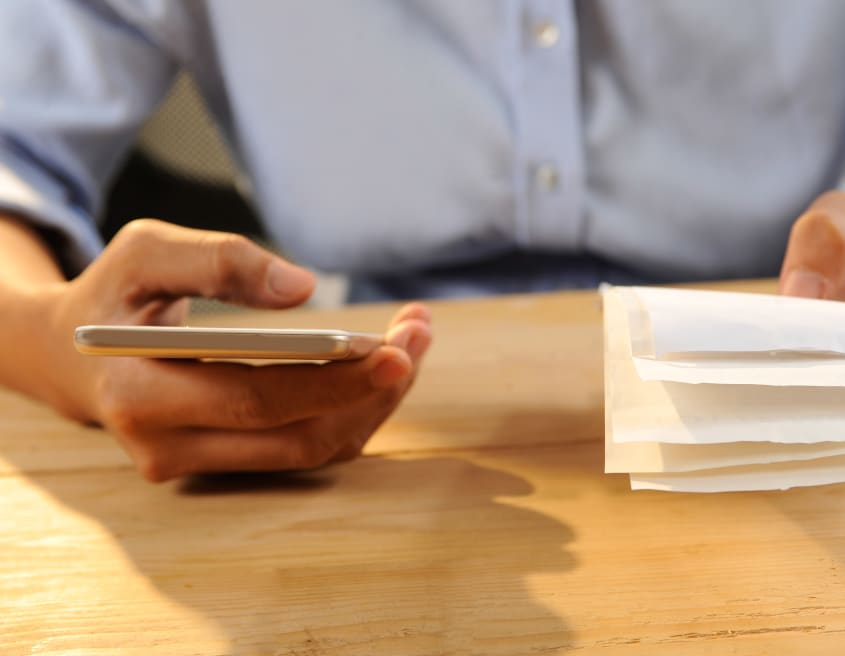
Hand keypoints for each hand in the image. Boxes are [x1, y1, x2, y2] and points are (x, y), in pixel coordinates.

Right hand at [44, 219, 430, 480]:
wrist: (77, 357)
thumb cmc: (115, 296)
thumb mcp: (144, 253)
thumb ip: (217, 261)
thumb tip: (302, 288)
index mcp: (139, 394)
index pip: (255, 400)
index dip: (334, 382)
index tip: (397, 350)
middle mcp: (169, 448)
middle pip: (299, 434)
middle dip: (373, 387)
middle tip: (420, 334)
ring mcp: (200, 466)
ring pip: (313, 449)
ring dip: (376, 400)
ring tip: (415, 339)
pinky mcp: (228, 466)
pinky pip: (308, 447)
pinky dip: (355, 409)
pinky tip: (383, 363)